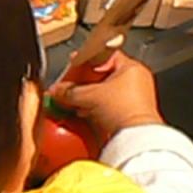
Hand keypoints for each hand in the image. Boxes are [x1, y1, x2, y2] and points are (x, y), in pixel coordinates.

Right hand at [49, 51, 163, 137]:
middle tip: (68, 85)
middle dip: (82, 81)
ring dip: (87, 95)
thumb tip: (57, 90)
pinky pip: (108, 105)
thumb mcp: (89, 95)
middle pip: (102, 74)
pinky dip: (94, 107)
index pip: (103, 55)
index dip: (84, 59)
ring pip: (104, 91)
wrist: (135, 137)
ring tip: (72, 100)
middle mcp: (135, 80)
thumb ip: (69, 91)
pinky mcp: (129, 113)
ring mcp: (134, 98)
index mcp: (131, 68)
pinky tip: (82, 112)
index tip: (71, 64)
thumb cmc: (125, 110)